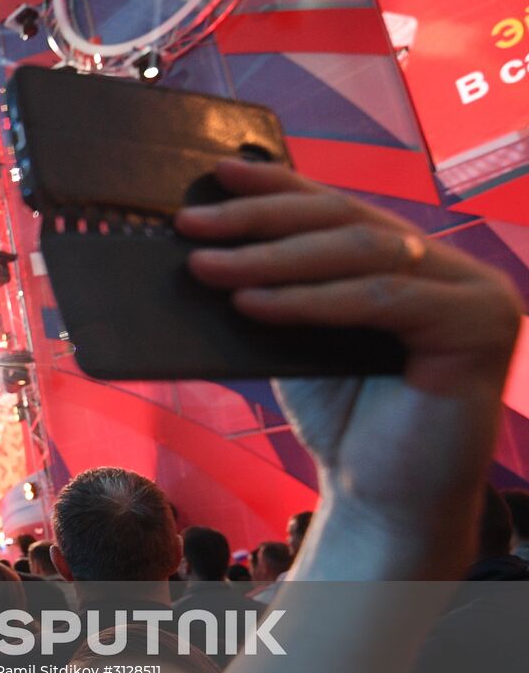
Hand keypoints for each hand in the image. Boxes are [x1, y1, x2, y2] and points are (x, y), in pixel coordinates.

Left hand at [178, 160, 521, 571]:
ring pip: (359, 252)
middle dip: (260, 219)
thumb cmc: (341, 418)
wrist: (384, 497)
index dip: (277, 185)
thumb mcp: (298, 336)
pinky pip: (380, 300)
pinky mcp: (481, 326)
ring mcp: (473, 290)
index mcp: (408, 259)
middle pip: (343, 220)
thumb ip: (276, 287)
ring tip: (206, 266)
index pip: (335, 207)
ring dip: (271, 258)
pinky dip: (310, 299)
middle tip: (191, 224)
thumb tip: (205, 245)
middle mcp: (447, 265)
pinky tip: (253, 302)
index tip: (216, 174)